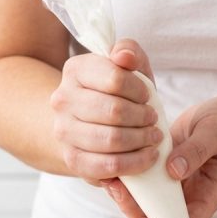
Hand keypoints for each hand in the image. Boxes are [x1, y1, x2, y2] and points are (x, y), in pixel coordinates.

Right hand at [49, 39, 161, 184]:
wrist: (86, 121)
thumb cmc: (116, 93)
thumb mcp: (127, 67)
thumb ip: (129, 52)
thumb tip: (123, 57)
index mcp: (75, 70)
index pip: (115, 78)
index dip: (139, 90)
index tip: (147, 96)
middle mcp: (62, 100)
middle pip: (114, 111)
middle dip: (143, 117)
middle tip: (153, 119)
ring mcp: (64, 132)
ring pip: (112, 139)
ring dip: (142, 140)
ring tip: (153, 137)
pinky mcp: (73, 160)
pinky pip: (109, 165)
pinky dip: (135, 163)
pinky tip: (148, 156)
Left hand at [105, 95, 216, 217]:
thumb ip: (197, 152)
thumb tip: (172, 171)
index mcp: (209, 195)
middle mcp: (190, 194)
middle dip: (135, 210)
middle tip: (117, 189)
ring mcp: (176, 183)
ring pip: (148, 200)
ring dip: (128, 194)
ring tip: (111, 177)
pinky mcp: (164, 168)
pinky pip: (145, 179)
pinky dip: (130, 174)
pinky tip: (115, 160)